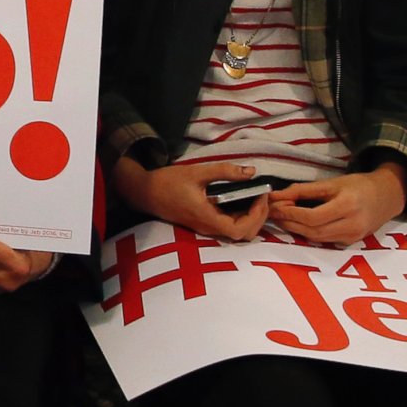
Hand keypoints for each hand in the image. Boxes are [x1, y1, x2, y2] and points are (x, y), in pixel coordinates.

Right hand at [111, 156, 272, 241]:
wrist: (144, 192)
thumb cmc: (167, 182)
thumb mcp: (197, 172)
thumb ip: (225, 171)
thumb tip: (251, 171)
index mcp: (206, 217)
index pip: (240, 230)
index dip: (256, 216)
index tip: (260, 196)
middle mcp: (207, 227)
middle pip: (243, 235)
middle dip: (259, 218)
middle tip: (262, 197)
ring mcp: (205, 227)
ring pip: (237, 232)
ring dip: (251, 218)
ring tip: (255, 197)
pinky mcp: (203, 223)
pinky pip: (228, 225)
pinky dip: (241, 216)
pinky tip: (242, 200)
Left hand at [266, 166, 406, 247]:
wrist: (387, 196)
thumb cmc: (359, 185)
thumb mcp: (332, 183)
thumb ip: (303, 190)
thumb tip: (276, 196)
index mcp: (348, 206)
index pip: (312, 217)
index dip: (290, 214)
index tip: (274, 206)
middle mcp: (352, 224)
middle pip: (312, 231)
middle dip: (289, 223)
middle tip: (273, 213)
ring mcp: (353, 237)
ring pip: (316, 238)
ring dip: (296, 230)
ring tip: (283, 218)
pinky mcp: (351, 243)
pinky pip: (324, 241)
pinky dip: (309, 234)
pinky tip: (299, 225)